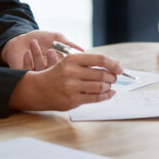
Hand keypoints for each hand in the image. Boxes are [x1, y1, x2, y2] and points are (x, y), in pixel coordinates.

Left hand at [1, 31, 81, 70]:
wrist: (21, 39)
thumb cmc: (41, 38)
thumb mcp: (56, 38)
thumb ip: (68, 44)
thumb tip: (82, 50)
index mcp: (58, 65)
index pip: (66, 69)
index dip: (67, 64)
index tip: (66, 55)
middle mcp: (49, 72)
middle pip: (54, 74)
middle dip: (52, 62)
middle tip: (50, 50)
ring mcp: (37, 75)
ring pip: (40, 72)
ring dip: (37, 57)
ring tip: (33, 42)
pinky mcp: (24, 76)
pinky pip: (27, 73)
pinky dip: (27, 62)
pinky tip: (27, 52)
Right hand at [8, 52, 122, 110]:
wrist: (38, 89)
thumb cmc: (59, 74)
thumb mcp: (70, 63)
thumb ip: (89, 63)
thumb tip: (113, 65)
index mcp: (73, 59)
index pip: (100, 59)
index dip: (113, 64)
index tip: (120, 68)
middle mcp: (72, 72)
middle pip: (102, 73)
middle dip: (112, 76)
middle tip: (115, 78)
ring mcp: (72, 87)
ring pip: (100, 86)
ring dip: (109, 86)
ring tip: (109, 85)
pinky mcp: (72, 100)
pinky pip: (95, 98)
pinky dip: (106, 96)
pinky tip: (109, 93)